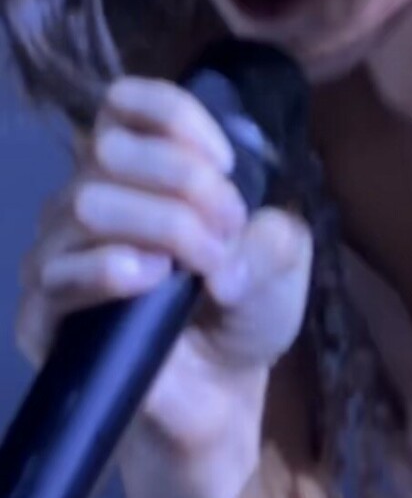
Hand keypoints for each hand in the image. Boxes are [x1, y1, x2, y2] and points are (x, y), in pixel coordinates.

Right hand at [15, 76, 312, 465]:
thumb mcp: (284, 261)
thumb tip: (225, 257)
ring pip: (86, 203)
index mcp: (139, 169)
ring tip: (202, 268)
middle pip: (111, 150)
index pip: (124, 102)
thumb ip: (273, 236)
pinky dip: (105, 269)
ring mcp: (59, 254)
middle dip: (185, 184)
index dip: (175, 118)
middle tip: (226, 231)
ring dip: (161, 227)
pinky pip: (55, 274)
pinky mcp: (43, 315)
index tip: (225, 164)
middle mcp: (89, 198)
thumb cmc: (243, 309)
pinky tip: (147, 278)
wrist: (221, 395)